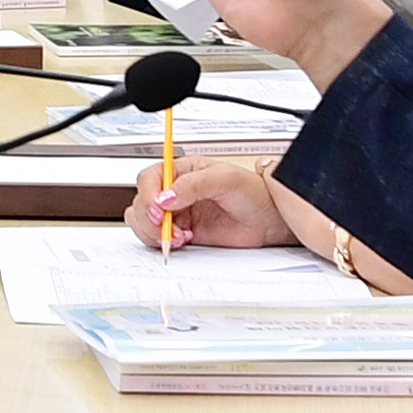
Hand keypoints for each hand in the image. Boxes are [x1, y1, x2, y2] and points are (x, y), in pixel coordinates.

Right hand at [128, 157, 295, 251]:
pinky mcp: (181, 234)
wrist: (269, 222)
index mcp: (182, 171)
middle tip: (169, 227)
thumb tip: (165, 197)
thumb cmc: (254, 193)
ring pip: (142, 221)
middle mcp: (175, 192)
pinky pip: (155, 238)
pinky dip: (161, 242)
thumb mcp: (224, 179)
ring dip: (153, 232)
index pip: (150, 178)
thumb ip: (192, 185)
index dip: (148, 194)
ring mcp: (177, 214)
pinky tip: (181, 240)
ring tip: (177, 235)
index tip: (158, 208)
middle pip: (142, 202)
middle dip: (150, 218)